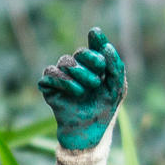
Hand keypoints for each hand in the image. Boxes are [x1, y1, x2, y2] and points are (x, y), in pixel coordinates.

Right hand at [39, 29, 124, 164]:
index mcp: (94, 67)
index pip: (93, 47)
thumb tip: (106, 45)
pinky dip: (64, 80)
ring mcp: (61, 78)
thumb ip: (115, 66)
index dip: (95, 39)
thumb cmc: (104, 110)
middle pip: (79, 53)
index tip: (96, 33)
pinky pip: (50, 74)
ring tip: (88, 88)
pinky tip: (76, 92)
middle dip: (90, 61)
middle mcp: (77, 69)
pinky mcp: (48, 88)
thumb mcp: (116, 88)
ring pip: (64, 62)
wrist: (89, 132)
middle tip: (98, 77)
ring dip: (79, 72)